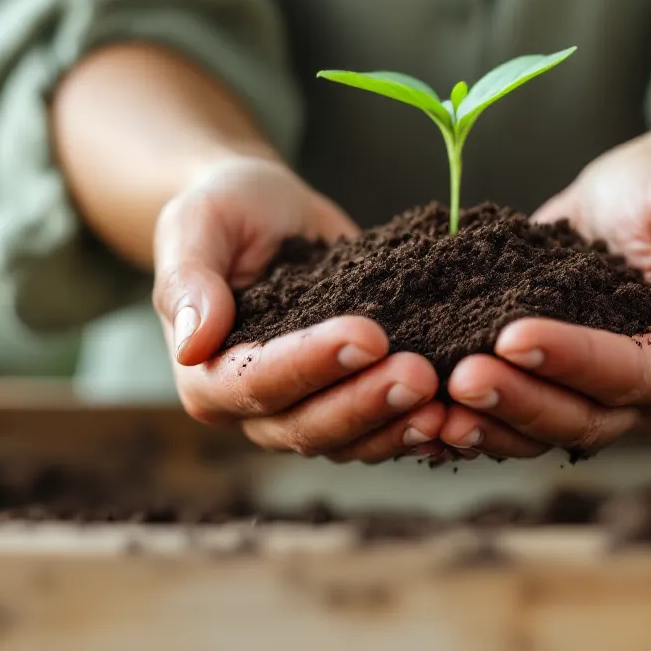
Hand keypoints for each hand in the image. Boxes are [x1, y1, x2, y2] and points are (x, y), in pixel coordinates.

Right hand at [153, 158, 446, 462]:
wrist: (269, 211)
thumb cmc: (226, 211)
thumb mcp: (197, 224)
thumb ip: (190, 280)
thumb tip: (191, 344)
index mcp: (206, 374)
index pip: (256, 382)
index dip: (311, 364)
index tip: (366, 336)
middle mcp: (254, 408)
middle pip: (308, 426)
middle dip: (366, 403)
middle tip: (420, 374)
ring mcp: (307, 409)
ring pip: (351, 440)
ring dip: (398, 424)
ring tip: (444, 398)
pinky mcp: (352, 399)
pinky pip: (384, 429)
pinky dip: (419, 426)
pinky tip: (460, 411)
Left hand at [439, 133, 650, 457]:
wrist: (629, 195)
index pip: (626, 372)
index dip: (570, 358)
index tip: (512, 335)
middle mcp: (635, 396)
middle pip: (577, 417)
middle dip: (517, 399)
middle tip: (460, 377)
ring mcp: (583, 397)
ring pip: (536, 431)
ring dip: (486, 424)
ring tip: (434, 407)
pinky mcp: (540, 386)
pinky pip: (506, 417)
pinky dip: (468, 420)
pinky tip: (422, 413)